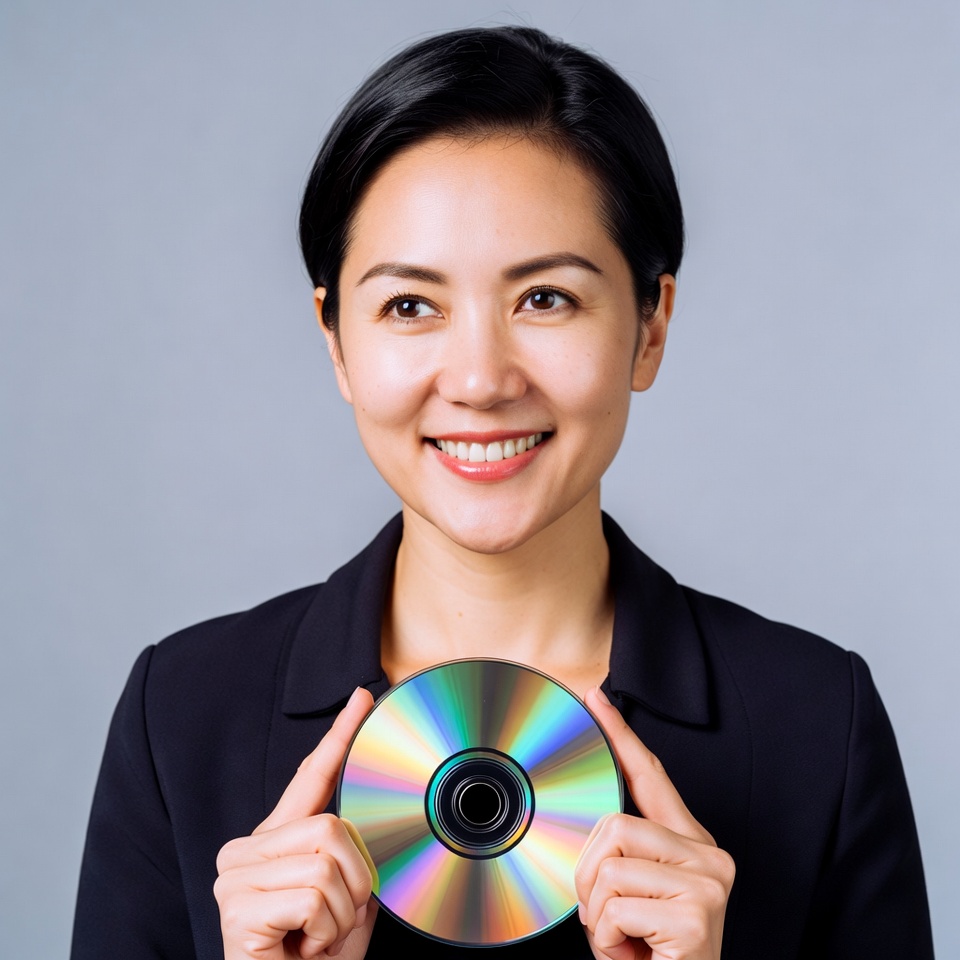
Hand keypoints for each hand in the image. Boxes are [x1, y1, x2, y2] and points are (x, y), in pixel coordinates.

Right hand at [214, 687, 378, 959]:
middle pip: (331, 825)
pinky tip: (301, 948)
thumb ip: (356, 858)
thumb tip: (379, 823)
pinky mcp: (236, 907)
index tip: (363, 698)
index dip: (339, 736)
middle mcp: (246, 851)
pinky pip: (312, 896)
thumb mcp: (349, 902)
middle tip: (335, 919)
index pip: (311, 778)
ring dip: (340, 911)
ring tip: (315, 937)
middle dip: (354, 879)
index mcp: (276, 843)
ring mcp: (235, 877)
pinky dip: (324, 929)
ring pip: (326, 861)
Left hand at [575, 687, 734, 959]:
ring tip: (622, 937)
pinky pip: (615, 907)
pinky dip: (607, 939)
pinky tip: (634, 953)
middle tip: (605, 917)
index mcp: (691, 843)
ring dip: (596, 913)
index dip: (621, 734)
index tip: (595, 699)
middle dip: (587, 877)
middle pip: (613, 825)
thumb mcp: (629, 895)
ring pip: (609, 865)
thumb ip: (619, 854)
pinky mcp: (697, 915)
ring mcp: (707, 882)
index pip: (651, 775)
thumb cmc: (649, 953)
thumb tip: (587, 820)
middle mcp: (708, 855)